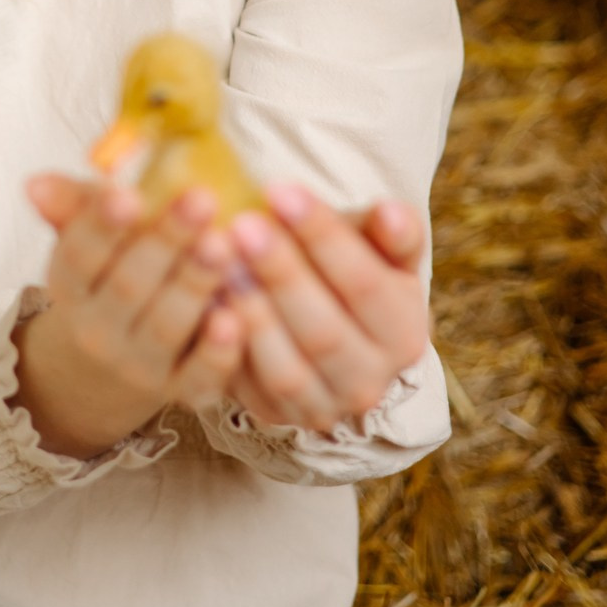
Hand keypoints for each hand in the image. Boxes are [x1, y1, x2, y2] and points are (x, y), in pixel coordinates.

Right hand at [14, 174, 246, 455]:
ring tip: (223, 244)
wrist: (103, 370)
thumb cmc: (105, 281)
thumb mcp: (84, 241)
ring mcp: (138, 364)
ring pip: (166, 325)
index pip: (80, 254)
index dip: (103, 224)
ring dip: (195, 284)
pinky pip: (199, 376)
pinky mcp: (179, 390)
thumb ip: (72, 206)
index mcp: (70, 287)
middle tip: (201, 200)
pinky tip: (235, 317)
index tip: (128, 193)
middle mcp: (97, 330)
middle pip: (129, 284)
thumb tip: (35, 183)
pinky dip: (218, 351)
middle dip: (166, 241)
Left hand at [218, 184, 428, 432]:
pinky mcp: (274, 416)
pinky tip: (203, 298)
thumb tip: (391, 214)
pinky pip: (244, 388)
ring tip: (219, 259)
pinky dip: (223, 346)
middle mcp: (369, 382)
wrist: (328, 326)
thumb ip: (394, 231)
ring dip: (249, 313)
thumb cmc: (352, 270)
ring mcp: (321, 408)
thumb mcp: (381, 248)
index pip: (365, 285)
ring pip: (284, 368)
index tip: (279, 190)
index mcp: (403, 335)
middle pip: (322, 330)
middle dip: (279, 272)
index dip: (322, 237)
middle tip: (240, 223)